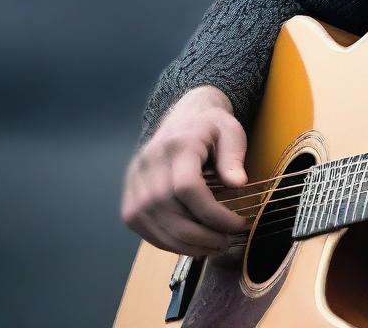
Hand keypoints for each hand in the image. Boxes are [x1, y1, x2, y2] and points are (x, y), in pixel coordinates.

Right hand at [121, 85, 249, 255]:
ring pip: (154, 224)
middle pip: (169, 210)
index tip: (237, 224)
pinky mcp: (129, 198)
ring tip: (213, 247)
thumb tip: (238, 184)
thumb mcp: (231, 133)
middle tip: (226, 242)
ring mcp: (134, 182)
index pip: (187, 187)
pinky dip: (169, 243)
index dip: (212, 213)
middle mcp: (148, 163)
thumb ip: (233, 158)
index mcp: (177, 144)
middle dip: (200, 235)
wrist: (183, 119)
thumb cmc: (211, 128)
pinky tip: (192, 246)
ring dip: (185, 245)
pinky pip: (145, 229)